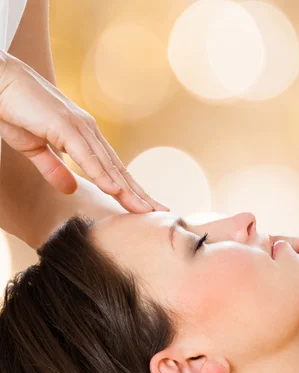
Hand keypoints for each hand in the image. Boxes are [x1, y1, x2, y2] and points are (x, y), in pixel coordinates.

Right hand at [0, 51, 167, 212]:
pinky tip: (115, 190)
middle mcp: (87, 131)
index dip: (130, 190)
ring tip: (144, 209)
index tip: (145, 208)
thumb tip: (71, 188)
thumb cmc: (14, 111)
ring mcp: (78, 127)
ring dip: (127, 189)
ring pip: (107, 165)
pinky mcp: (63, 125)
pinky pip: (86, 155)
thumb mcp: (35, 149)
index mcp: (83, 137)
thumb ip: (54, 168)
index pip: (112, 169)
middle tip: (161, 212)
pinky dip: (101, 173)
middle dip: (139, 193)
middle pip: (117, 169)